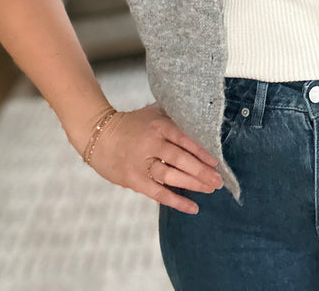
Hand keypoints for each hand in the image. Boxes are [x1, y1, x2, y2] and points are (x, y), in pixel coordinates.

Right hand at [84, 102, 223, 213]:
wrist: (100, 137)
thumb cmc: (132, 124)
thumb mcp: (154, 112)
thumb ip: (175, 116)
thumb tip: (201, 121)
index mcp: (159, 126)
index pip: (185, 140)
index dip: (201, 152)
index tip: (216, 162)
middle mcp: (152, 144)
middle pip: (181, 160)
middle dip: (202, 172)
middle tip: (218, 180)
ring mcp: (142, 164)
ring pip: (171, 177)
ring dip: (193, 184)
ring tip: (210, 189)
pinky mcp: (134, 180)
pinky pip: (158, 193)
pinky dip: (176, 201)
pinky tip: (193, 207)